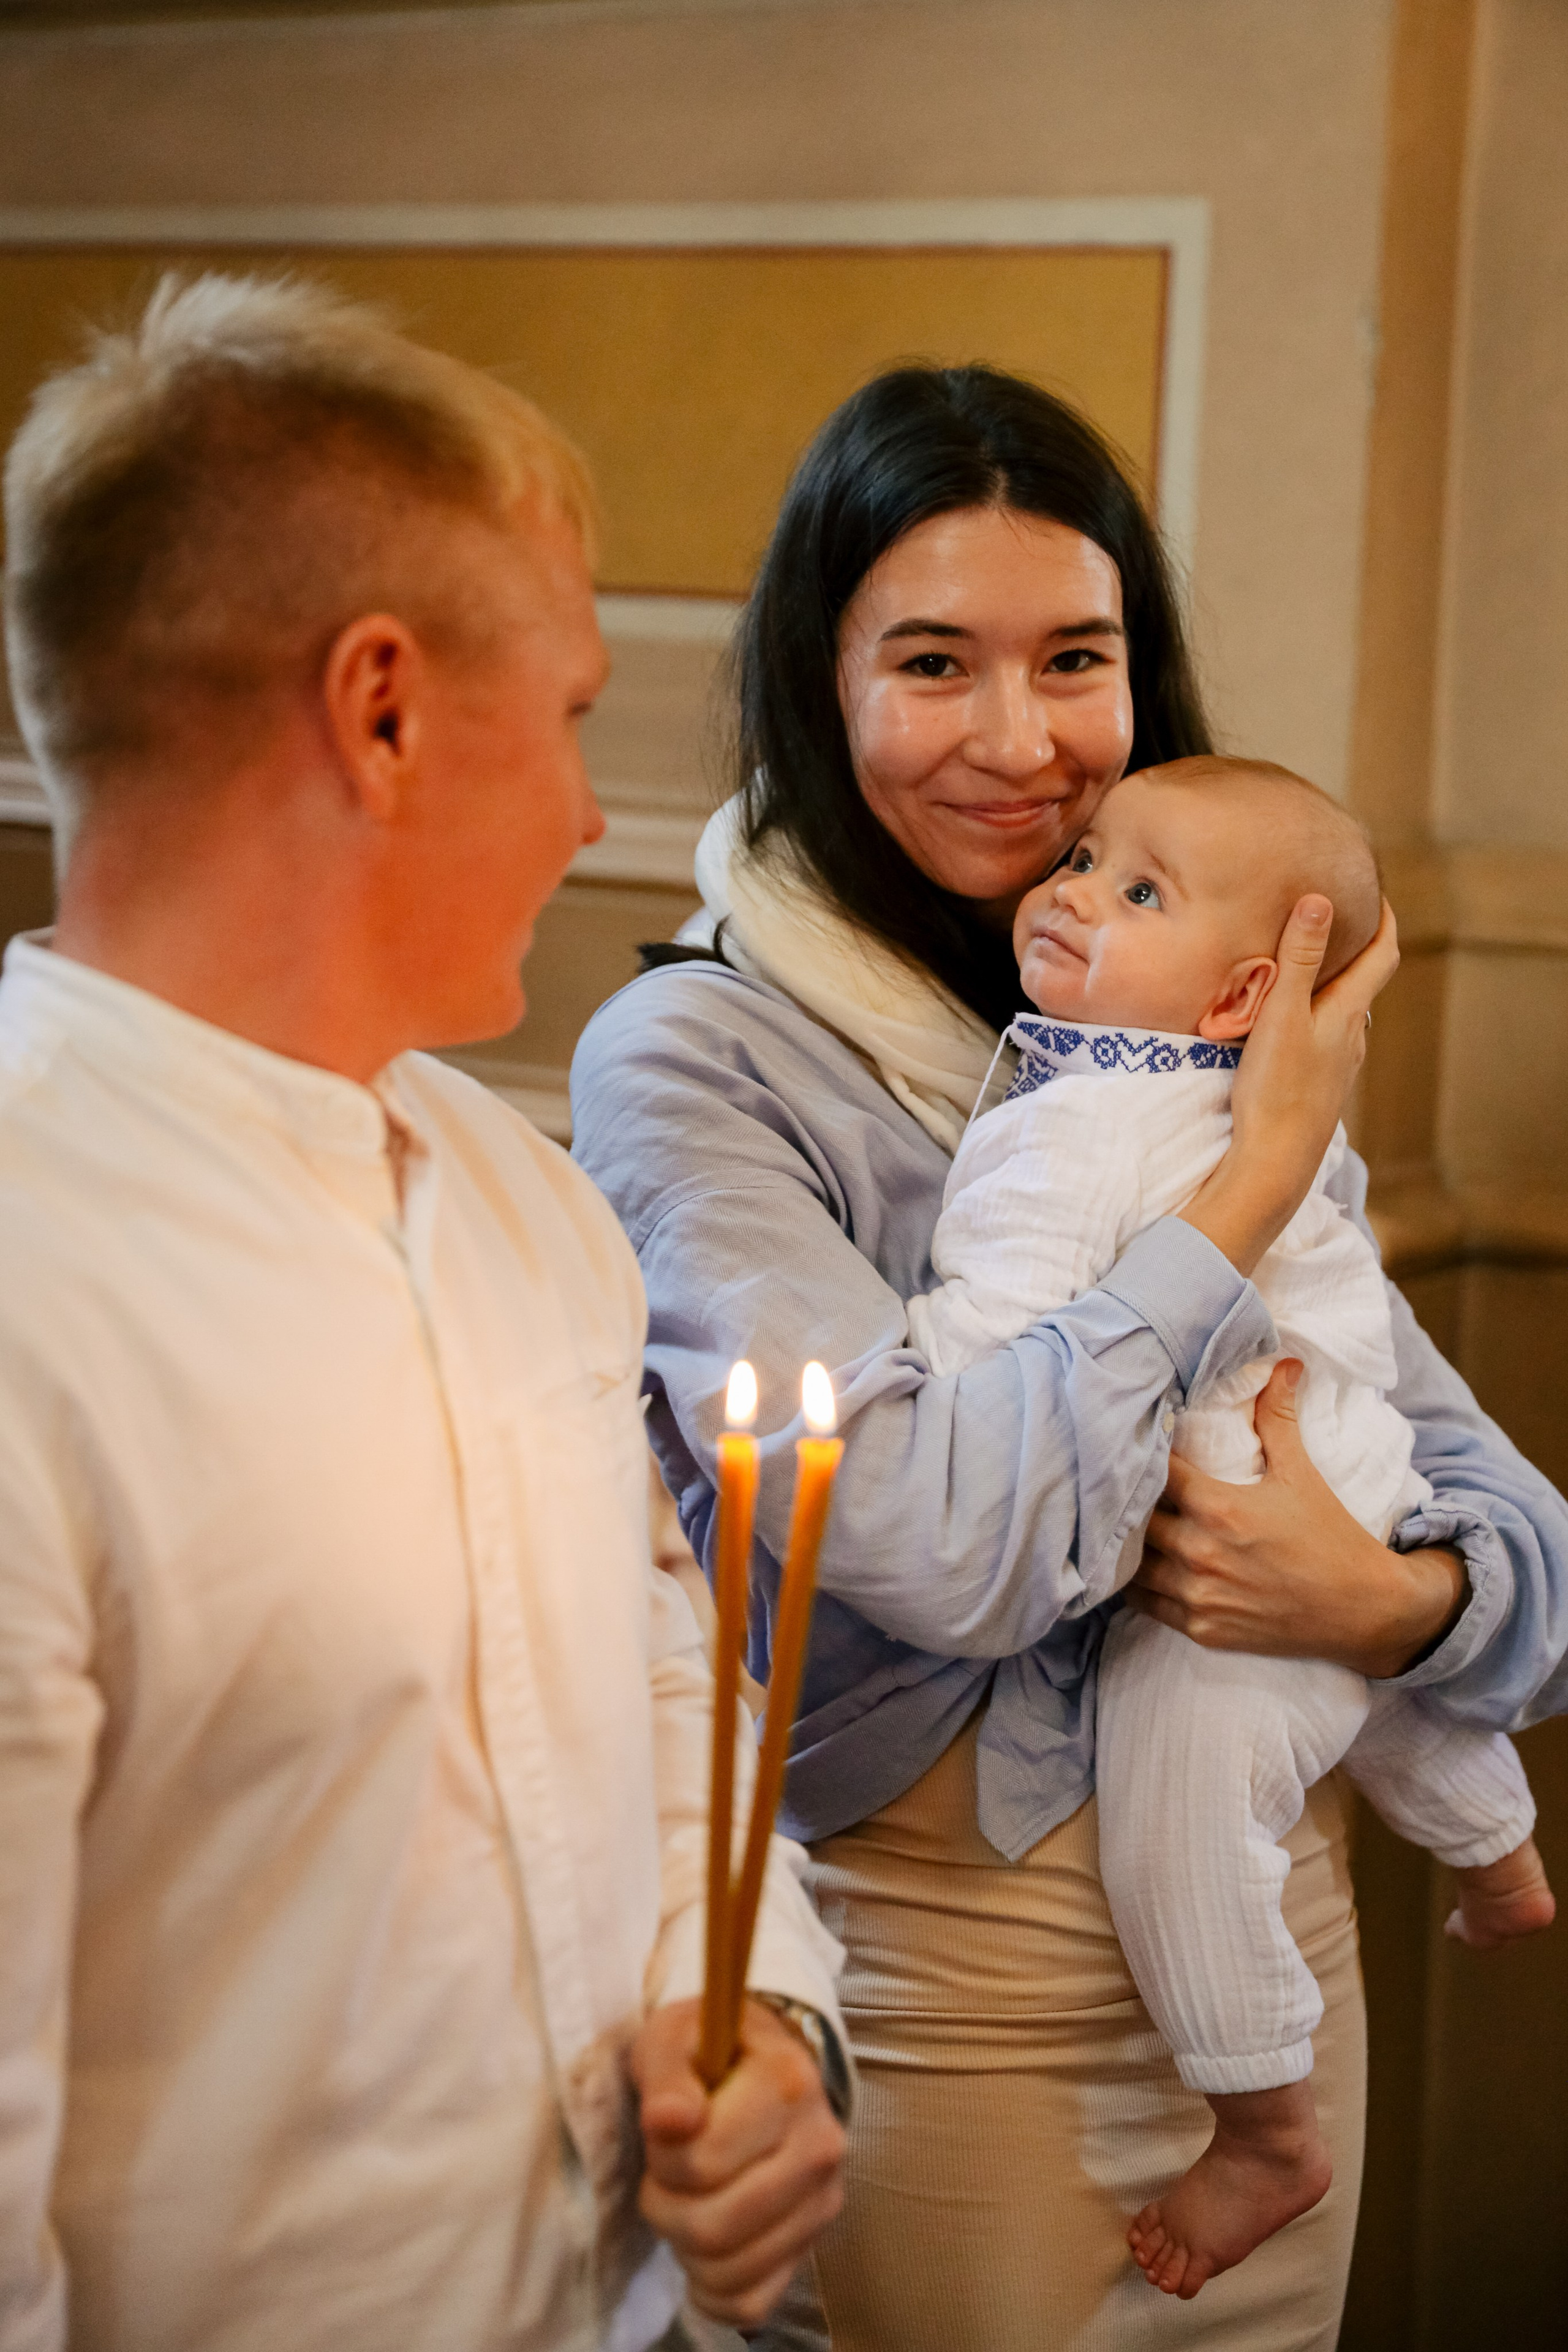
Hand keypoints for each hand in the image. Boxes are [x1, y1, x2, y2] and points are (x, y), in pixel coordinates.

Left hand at [632, 1995, 845, 2330]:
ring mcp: (822, 2202)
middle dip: (665, 2205)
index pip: (704, 2160)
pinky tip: (702, 2247)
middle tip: (664, 2174)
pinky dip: (711, 2288)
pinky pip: (751, 2303)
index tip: (663, 2129)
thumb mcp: (674, 2037)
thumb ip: (667, 2074)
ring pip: (730, 2270)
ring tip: (685, 2201)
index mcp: (789, 2084)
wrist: (758, 2066)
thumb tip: (668, 2121)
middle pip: (714, 2225)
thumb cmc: (706, 2050)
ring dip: (683, 2245)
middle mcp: (820, 2146)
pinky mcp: (812, 2245)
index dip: (662, 2155)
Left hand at [1129, 1360, 1467, 1677]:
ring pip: (1132, 1567)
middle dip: (1130, 1502)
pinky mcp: (1200, 1631)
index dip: (1142, 1456)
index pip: (1155, 1472)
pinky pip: (1147, 1605)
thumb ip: (1278, 1418)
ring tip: (1121, 1526)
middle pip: (1135, 1520)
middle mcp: (1200, 1554)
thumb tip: (1281, 1363)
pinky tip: (1135, 1568)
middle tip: (1121, 1485)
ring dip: (1127, 1547)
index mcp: (1220, 1509)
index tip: (1135, 1442)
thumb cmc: (1332, 1538)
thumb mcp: (1302, 1474)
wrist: (1364, 1612)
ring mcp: (1198, 1597)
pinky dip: (1138, 1586)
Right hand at [1179, 896, 1399, 1274]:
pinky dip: (1317, 1014)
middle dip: (1358, 947)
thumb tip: (1320, 900)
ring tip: (1310, 963)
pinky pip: (1325, 1037)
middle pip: (1366, 982)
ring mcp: (1337, 1065)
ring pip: (1345, 1012)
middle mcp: (1352, 1037)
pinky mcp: (1318, 1086)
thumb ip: (1299, 958)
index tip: (1376, 893)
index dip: (1385, 920)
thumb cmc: (1277, 1089)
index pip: (1382, 955)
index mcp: (1348, 1012)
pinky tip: (1291, 1020)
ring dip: (1335, 983)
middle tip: (1337, 919)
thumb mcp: (1282, 1015)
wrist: (1275, 1161)